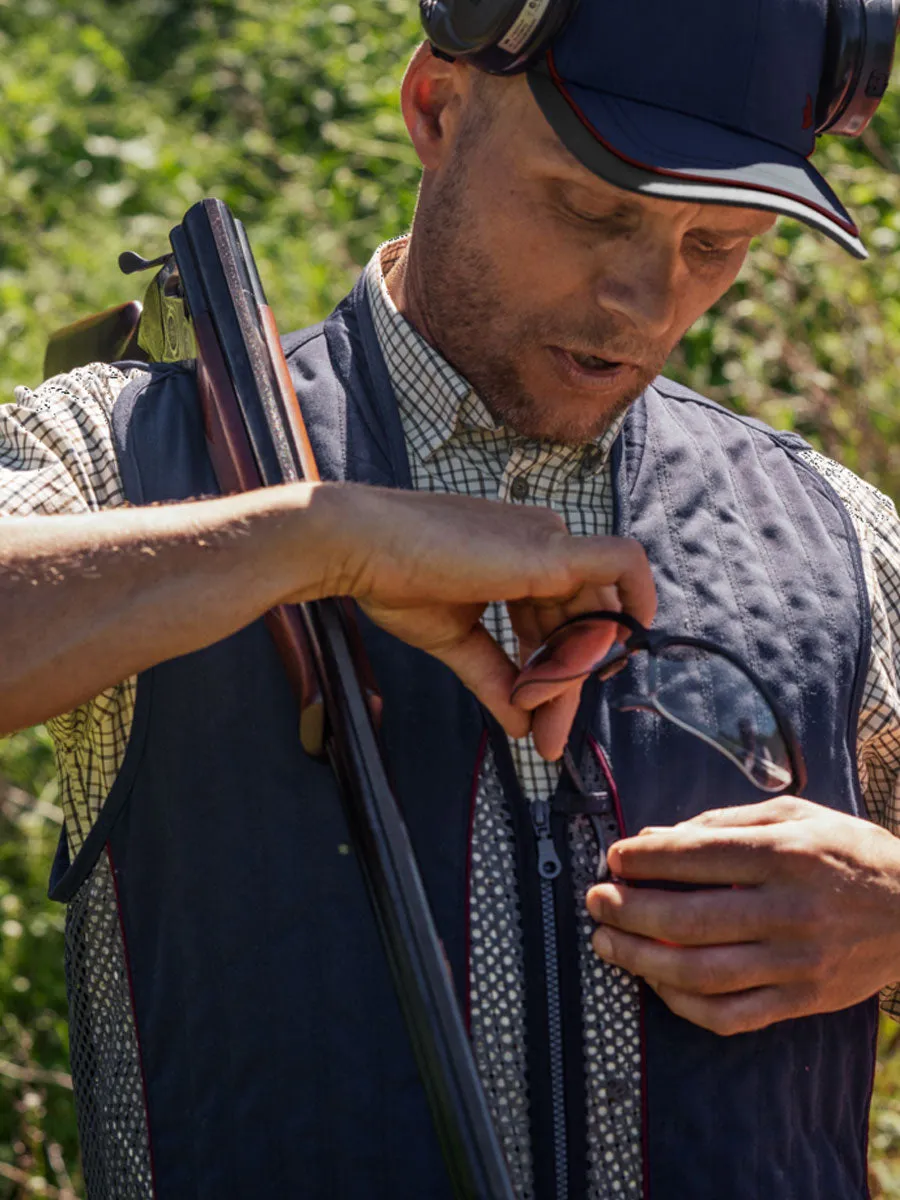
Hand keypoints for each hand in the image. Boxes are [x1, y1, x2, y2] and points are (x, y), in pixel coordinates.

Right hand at [317, 484, 654, 759]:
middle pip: (581, 623)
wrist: (358, 548)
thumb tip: (524, 728)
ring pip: (594, 613)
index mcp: (520, 558)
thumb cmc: (395, 581)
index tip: (535, 723)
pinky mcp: (551, 549)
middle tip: (546, 736)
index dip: (555, 674)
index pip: (559, 622)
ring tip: (537, 711)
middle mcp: (543, 542)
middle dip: (568, 684)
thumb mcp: (457, 640)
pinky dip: (634, 602)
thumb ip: (495, 678)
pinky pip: (622, 566)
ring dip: (572, 672)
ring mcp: (549, 540)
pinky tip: (622, 646)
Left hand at [585, 797, 899, 1035]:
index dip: (644, 859)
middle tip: (595, 901)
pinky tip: (655, 983)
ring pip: (702, 973)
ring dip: (641, 960)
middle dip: (628, 910)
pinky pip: (731, 1016)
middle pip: (690, 918)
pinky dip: (683, 1005)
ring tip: (606, 944)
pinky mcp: (803, 1001)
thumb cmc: (846, 851)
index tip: (613, 858)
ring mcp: (796, 962)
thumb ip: (720, 823)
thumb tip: (652, 838)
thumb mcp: (793, 815)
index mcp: (785, 854)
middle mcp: (790, 910)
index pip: (697, 856)